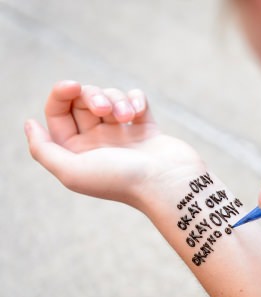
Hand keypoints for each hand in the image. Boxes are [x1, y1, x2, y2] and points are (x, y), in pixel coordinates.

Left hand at [25, 80, 203, 211]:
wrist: (167, 183)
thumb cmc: (121, 180)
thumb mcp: (72, 171)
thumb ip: (43, 150)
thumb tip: (29, 124)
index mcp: (77, 152)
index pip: (58, 113)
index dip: (60, 94)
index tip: (72, 86)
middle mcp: (98, 142)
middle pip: (84, 101)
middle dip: (92, 96)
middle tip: (103, 109)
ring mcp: (124, 134)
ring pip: (111, 97)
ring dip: (117, 100)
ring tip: (127, 117)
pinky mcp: (147, 127)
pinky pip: (136, 99)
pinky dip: (136, 100)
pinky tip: (139, 113)